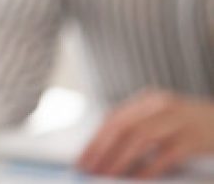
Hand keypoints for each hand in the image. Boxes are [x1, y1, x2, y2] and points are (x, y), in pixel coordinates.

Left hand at [78, 90, 213, 178]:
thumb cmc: (191, 125)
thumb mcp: (162, 118)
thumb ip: (137, 128)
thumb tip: (104, 153)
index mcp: (149, 100)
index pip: (114, 119)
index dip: (95, 140)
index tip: (82, 160)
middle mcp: (162, 105)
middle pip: (123, 127)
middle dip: (102, 151)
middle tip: (90, 170)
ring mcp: (179, 120)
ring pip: (141, 138)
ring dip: (120, 159)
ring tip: (107, 175)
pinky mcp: (193, 138)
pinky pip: (165, 155)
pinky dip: (148, 168)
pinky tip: (138, 179)